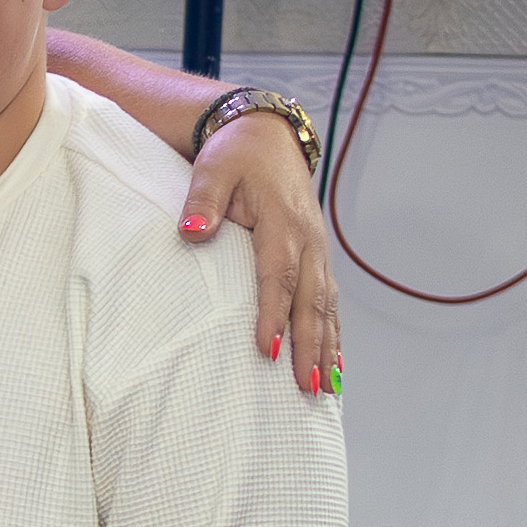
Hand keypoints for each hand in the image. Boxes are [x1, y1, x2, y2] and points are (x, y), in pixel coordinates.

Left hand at [178, 106, 342, 398]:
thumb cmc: (234, 156)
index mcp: (282, 222)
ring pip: (326, 305)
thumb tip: (191, 233)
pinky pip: (329, 300)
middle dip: (310, 346)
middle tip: (308, 387)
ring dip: (327, 348)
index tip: (267, 351)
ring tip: (326, 389)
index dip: (273, 313)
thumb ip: (202, 202)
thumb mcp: (212, 171)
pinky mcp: (317, 257)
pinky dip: (333, 333)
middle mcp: (308, 240)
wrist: (266, 137)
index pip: (278, 274)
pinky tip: (335, 364)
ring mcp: (317, 250)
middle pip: (311, 300)